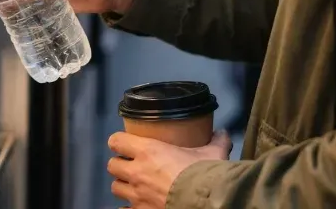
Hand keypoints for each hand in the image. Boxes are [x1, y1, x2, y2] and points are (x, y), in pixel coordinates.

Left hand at [107, 131, 231, 208]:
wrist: (206, 204)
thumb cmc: (205, 176)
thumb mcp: (213, 153)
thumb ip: (216, 141)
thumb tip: (223, 134)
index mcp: (148, 151)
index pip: (116, 141)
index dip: (119, 141)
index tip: (124, 143)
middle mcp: (137, 172)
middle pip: (112, 165)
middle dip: (120, 165)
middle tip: (132, 165)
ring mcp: (136, 195)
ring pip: (115, 187)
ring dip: (123, 185)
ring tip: (134, 185)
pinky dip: (129, 207)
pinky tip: (138, 205)